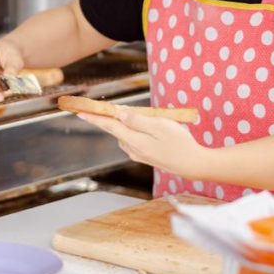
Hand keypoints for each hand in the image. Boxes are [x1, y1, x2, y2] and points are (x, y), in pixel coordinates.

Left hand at [78, 110, 207, 179]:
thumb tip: (120, 116)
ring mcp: (138, 154)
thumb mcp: (161, 126)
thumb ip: (138, 121)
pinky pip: (132, 139)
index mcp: (135, 141)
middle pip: (114, 130)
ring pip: (124, 134)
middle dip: (103, 119)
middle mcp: (132, 149)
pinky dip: (131, 130)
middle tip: (91, 108)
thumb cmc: (180, 143)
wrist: (193, 164)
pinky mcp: (145, 155)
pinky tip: (138, 124)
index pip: (109, 126)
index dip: (94, 117)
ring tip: (126, 112)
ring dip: (122, 124)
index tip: (80, 112)